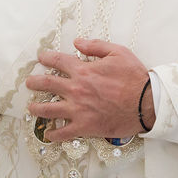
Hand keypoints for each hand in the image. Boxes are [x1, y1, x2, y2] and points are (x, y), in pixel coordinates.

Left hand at [24, 38, 149, 141]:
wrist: (147, 103)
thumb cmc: (135, 78)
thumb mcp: (118, 52)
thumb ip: (95, 46)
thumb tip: (77, 42)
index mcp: (83, 70)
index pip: (58, 61)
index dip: (46, 58)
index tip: (41, 57)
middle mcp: (76, 89)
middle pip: (47, 84)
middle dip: (35, 82)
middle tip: (30, 82)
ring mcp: (78, 109)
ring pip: (49, 109)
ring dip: (37, 108)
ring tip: (31, 107)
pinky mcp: (85, 126)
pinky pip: (64, 132)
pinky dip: (54, 134)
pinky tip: (49, 135)